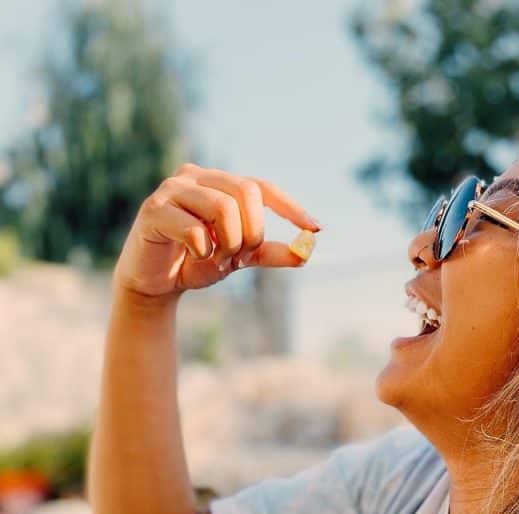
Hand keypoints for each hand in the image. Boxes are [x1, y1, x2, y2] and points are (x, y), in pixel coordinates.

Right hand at [113, 162, 321, 299]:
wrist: (154, 283)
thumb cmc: (195, 262)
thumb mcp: (237, 258)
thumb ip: (268, 253)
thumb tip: (306, 253)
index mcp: (218, 183)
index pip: (261, 186)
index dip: (290, 207)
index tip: (315, 229)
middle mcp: (196, 177)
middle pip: (245, 192)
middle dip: (252, 232)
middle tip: (239, 256)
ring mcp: (172, 189)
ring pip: (222, 208)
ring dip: (228, 243)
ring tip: (215, 258)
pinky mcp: (153, 210)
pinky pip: (194, 229)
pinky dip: (203, 251)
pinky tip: (193, 256)